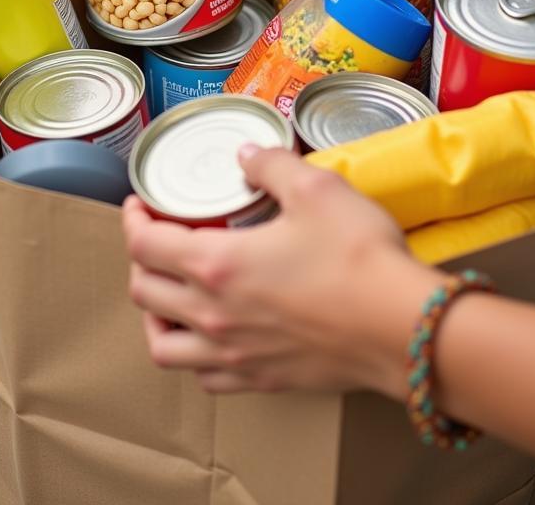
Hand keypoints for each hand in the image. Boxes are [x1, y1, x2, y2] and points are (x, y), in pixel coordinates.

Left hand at [122, 146, 436, 396]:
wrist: (400, 328)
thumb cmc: (357, 256)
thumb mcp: (316, 188)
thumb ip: (271, 164)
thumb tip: (245, 155)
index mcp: (215, 264)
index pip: (145, 245)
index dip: (133, 220)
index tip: (138, 204)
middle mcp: (213, 316)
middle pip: (144, 294)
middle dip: (140, 261)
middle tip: (157, 239)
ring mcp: (235, 354)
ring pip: (164, 346)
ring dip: (155, 317)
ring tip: (170, 296)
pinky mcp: (263, 380)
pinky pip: (206, 377)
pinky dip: (195, 356)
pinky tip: (212, 338)